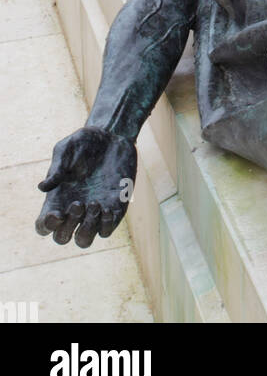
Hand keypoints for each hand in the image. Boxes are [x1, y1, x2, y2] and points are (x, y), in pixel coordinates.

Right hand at [36, 126, 136, 247]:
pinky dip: (106, 225)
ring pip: (84, 241)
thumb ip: (56, 168)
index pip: (44, 226)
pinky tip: (108, 207)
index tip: (57, 213)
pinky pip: (106, 231)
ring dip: (87, 229)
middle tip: (78, 203)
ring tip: (95, 204)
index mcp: (57, 198)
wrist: (113, 134)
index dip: (46, 226)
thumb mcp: (66, 149)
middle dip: (68, 227)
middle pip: (62, 238)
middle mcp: (73, 209)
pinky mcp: (114, 208)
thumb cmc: (85, 141)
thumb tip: (42, 188)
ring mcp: (94, 211)